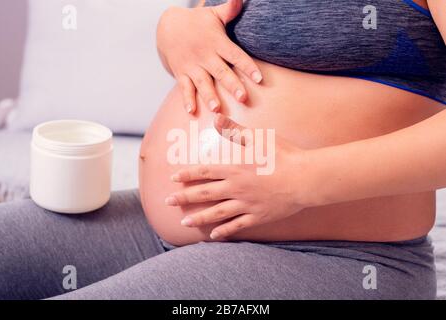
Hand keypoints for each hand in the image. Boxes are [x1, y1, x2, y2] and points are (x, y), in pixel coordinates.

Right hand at [157, 0, 261, 113]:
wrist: (168, 27)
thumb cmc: (198, 23)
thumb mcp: (213, 14)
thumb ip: (230, 10)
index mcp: (217, 43)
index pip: (235, 55)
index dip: (247, 66)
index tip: (259, 78)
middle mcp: (205, 56)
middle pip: (221, 72)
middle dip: (232, 85)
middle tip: (243, 98)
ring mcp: (192, 66)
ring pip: (202, 83)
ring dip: (209, 96)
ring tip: (216, 109)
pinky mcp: (181, 73)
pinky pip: (184, 87)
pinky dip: (187, 99)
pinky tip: (191, 112)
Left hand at [166, 114, 312, 239]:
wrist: (305, 178)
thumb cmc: (283, 155)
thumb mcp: (258, 138)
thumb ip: (234, 130)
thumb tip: (215, 117)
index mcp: (234, 168)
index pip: (204, 172)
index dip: (187, 175)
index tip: (173, 179)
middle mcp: (236, 188)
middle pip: (204, 194)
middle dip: (184, 198)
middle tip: (168, 202)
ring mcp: (246, 204)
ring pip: (217, 213)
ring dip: (199, 218)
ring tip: (184, 223)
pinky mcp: (258, 216)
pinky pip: (237, 225)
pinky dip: (224, 231)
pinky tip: (214, 235)